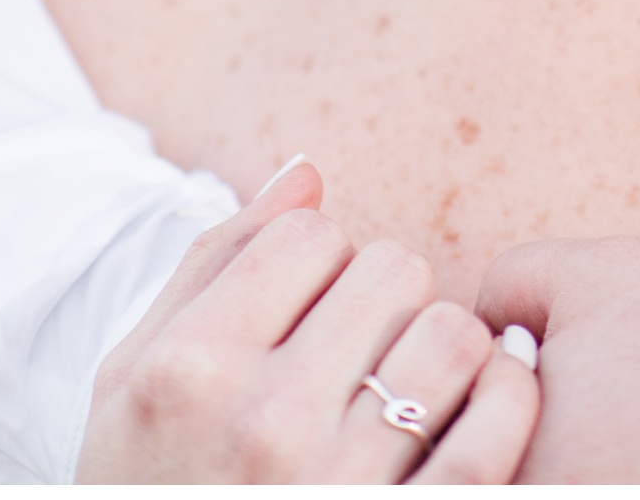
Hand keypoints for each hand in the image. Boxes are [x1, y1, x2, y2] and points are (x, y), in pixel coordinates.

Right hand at [80, 155, 535, 482]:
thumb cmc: (147, 481)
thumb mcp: (135, 380)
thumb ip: (216, 264)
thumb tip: (309, 170)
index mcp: (189, 371)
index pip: (312, 236)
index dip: (314, 262)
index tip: (297, 310)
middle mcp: (263, 422)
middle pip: (394, 270)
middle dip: (378, 298)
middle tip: (349, 349)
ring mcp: (340, 481)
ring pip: (455, 334)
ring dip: (438, 349)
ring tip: (399, 383)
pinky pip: (500, 421)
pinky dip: (505, 396)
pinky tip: (470, 406)